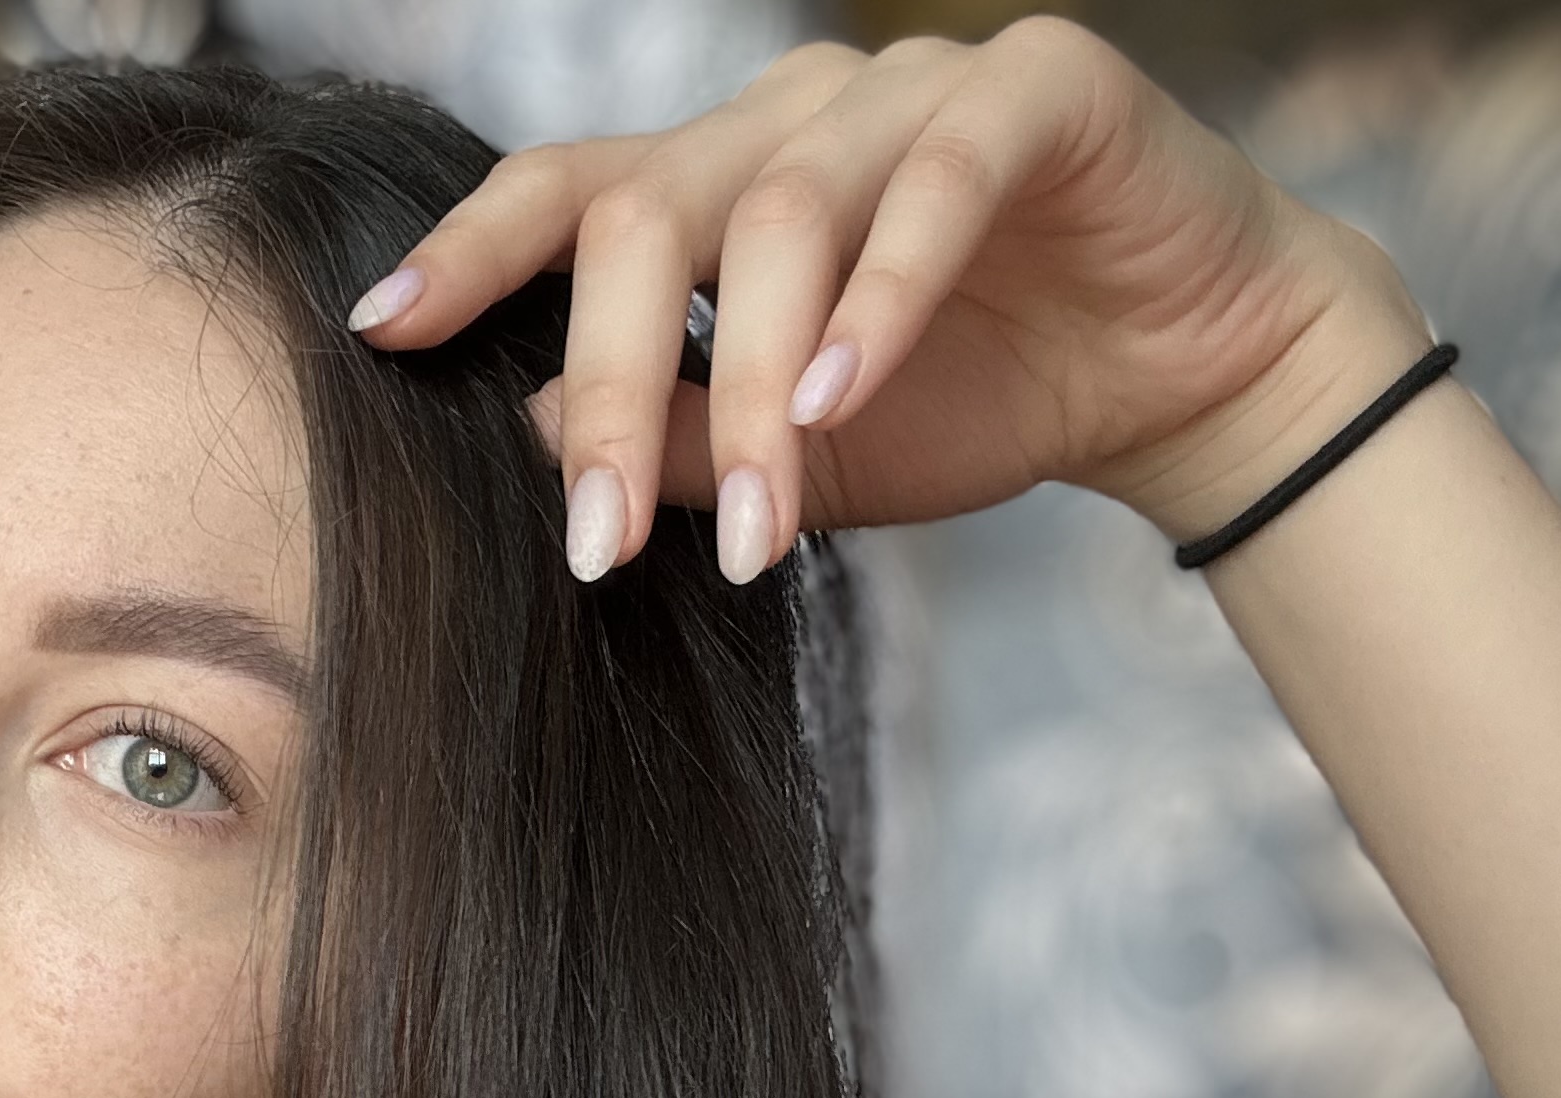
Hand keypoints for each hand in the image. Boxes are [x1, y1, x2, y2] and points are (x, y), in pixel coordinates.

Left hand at [346, 18, 1434, 580]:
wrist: (1176, 379)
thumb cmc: (969, 400)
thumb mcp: (791, 456)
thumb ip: (666, 443)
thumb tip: (521, 448)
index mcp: (718, 181)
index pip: (563, 193)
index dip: (467, 253)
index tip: (383, 334)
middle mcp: (794, 113)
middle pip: (644, 216)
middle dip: (601, 389)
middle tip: (590, 545)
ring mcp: (911, 89)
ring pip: (782, 213)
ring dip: (750, 387)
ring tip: (753, 521)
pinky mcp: (1038, 89)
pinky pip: (936, 182)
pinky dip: (879, 297)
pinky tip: (840, 397)